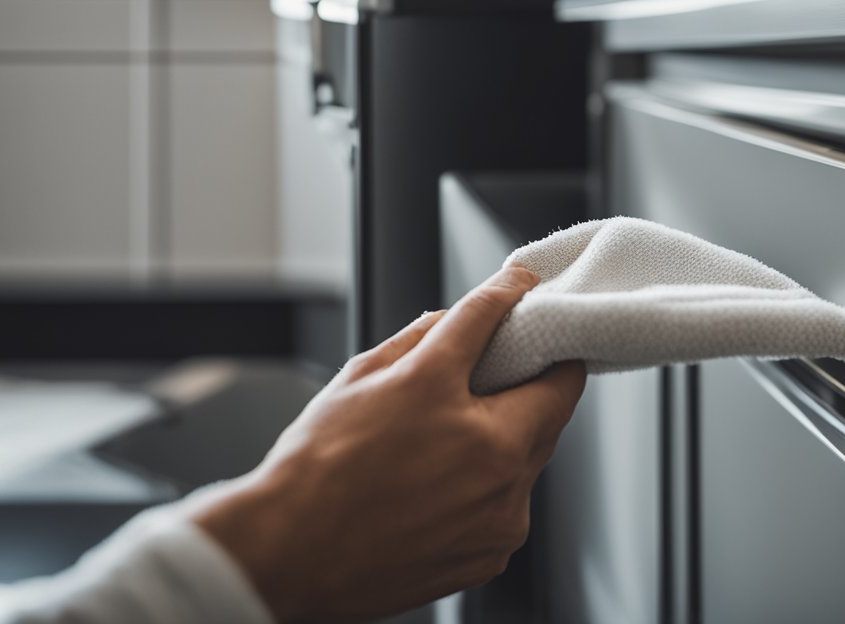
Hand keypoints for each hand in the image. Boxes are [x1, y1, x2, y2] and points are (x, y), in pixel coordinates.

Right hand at [186, 265, 585, 622]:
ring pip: (534, 454)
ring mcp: (500, 513)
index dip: (515, 298)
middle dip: (536, 378)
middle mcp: (492, 458)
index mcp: (448, 397)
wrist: (289, 556)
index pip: (496, 323)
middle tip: (509, 370)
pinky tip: (441, 488)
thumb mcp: (362, 376)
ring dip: (512, 436)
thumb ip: (421, 336)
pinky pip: (512, 501)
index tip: (521, 289)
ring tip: (451, 445)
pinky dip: (491, 486)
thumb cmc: (316, 470)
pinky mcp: (494, 551)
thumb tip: (455, 319)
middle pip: (554, 398)